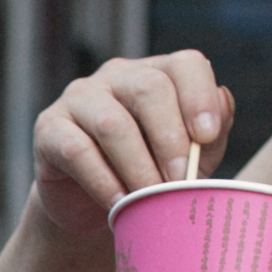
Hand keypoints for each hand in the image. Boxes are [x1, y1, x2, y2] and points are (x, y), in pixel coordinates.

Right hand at [30, 50, 236, 222]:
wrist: (92, 206)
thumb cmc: (151, 174)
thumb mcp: (190, 159)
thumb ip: (212, 134)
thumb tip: (222, 106)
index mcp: (158, 75)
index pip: (185, 65)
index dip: (200, 96)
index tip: (208, 137)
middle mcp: (118, 76)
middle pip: (149, 89)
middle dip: (170, 139)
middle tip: (180, 181)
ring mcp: (80, 98)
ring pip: (112, 123)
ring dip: (137, 166)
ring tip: (150, 198)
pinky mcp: (49, 128)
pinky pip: (76, 150)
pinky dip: (102, 181)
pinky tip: (118, 203)